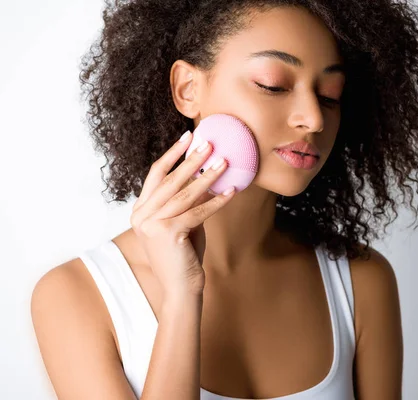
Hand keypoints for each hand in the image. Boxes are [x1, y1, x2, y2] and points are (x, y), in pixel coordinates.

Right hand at [129, 130, 234, 297]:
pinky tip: (231, 191)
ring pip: (184, 193)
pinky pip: (198, 211)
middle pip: (169, 179)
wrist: (181, 288)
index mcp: (140, 211)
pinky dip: (217, 201)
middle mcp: (141, 216)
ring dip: (207, 176)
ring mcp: (151, 224)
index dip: (172, 154)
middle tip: (209, 143)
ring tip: (224, 162)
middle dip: (191, 159)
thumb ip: (187, 202)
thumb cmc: (184, 256)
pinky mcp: (167, 233)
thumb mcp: (183, 223)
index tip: (188, 137)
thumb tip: (206, 175)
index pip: (155, 174)